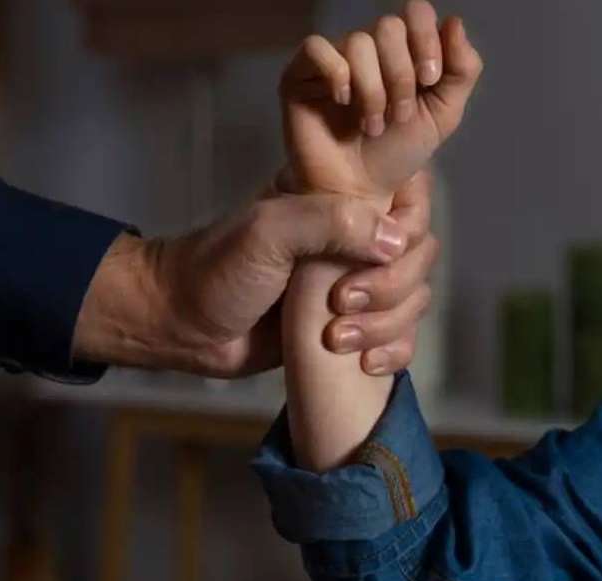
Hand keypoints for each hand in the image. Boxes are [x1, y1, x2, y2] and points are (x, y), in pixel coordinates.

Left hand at [72, 190, 426, 377]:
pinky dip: (394, 351)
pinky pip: (399, 337)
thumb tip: (395, 241)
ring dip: (388, 324)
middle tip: (342, 302)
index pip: (408, 195)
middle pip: (419, 253)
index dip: (408, 224)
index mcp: (338, 198)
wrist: (182, 326)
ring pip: (413, 299)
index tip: (378, 251)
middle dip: (392, 286)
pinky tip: (366, 364)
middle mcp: (353, 237)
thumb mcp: (268, 231)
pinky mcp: (350, 327)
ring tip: (337, 339)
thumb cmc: (216, 269)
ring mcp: (354, 283)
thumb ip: (330, 222)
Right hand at [278, 1, 482, 198]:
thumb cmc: (396, 155)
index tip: (429, 80)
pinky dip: (336, 74)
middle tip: (398, 116)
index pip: (416, 13)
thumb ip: (462, 70)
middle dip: (401, 75)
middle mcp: (368, 49)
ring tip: (371, 125)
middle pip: (388, 26)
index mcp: (402, 51)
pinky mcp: (300, 75)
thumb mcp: (443, 114)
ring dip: (373, 89)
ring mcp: (333, 59)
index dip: (427, 40)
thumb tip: (454, 21)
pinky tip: (342, 102)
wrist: (359, 192)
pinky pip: (316, 48)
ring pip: (358, 42)